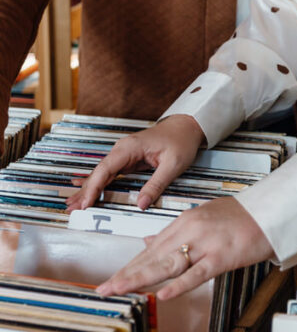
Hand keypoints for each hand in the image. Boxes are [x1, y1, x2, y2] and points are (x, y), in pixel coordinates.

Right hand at [66, 114, 204, 211]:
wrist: (187, 126)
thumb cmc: (181, 140)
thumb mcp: (173, 164)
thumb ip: (156, 184)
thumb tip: (141, 204)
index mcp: (130, 147)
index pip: (106, 169)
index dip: (93, 187)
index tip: (86, 203)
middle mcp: (123, 150)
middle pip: (99, 172)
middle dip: (85, 191)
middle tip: (71, 210)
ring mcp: (124, 155)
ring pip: (102, 174)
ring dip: (88, 190)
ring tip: (73, 206)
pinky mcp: (128, 160)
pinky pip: (110, 175)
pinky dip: (98, 186)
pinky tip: (87, 195)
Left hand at [96, 197, 273, 299]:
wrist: (268, 212)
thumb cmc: (237, 217)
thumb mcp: (201, 218)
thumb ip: (173, 232)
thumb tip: (146, 241)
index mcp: (184, 221)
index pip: (150, 248)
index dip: (130, 265)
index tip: (112, 278)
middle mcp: (190, 230)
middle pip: (153, 256)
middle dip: (127, 274)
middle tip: (105, 288)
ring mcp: (205, 243)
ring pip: (167, 264)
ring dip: (141, 278)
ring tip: (120, 289)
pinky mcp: (220, 257)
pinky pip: (196, 273)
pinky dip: (178, 284)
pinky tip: (161, 293)